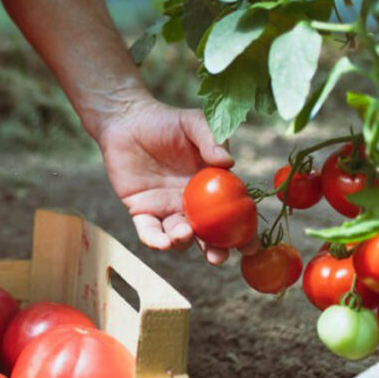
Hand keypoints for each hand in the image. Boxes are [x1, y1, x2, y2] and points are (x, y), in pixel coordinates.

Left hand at [96, 97, 259, 264]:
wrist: (127, 120)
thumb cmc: (165, 121)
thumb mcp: (194, 123)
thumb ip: (212, 140)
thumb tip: (228, 163)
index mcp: (212, 188)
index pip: (233, 214)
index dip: (244, 233)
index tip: (251, 247)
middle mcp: (192, 204)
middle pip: (207, 235)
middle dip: (215, 251)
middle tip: (217, 257)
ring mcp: (167, 209)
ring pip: (179, 237)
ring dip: (183, 241)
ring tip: (184, 233)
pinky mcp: (142, 210)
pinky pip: (149, 232)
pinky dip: (155, 240)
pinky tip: (161, 242)